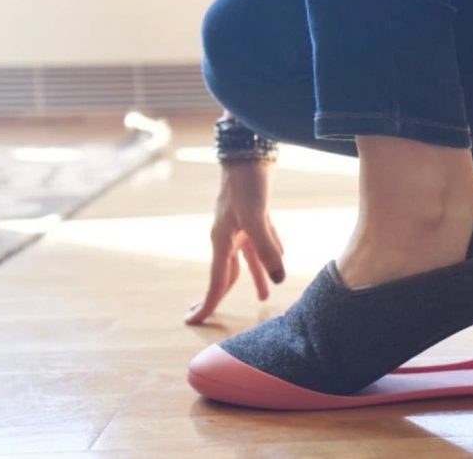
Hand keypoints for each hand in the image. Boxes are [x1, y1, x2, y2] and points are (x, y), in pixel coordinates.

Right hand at [185, 160, 284, 324]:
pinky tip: (278, 258)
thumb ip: (267, 249)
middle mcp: (228, 234)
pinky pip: (260, 241)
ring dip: (256, 277)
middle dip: (225, 294)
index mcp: (222, 239)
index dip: (208, 302)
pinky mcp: (255, 214)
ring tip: (265, 296)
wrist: (250, 150)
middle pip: (227, 272)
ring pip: (248, 258)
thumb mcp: (257, 218)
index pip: (216, 279)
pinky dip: (266, 253)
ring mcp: (241, 224)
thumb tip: (279, 280)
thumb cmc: (248, 183)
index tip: (193, 321)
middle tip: (214, 316)